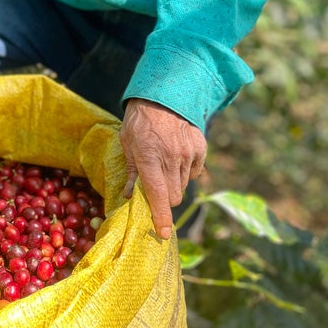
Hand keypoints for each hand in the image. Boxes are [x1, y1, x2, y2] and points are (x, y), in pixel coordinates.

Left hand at [121, 99, 206, 239]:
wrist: (164, 94)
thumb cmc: (139, 121)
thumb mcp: (127, 144)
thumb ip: (132, 172)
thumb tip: (131, 196)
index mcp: (150, 159)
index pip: (158, 196)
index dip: (161, 217)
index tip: (164, 233)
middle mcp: (172, 158)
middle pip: (174, 196)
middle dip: (165, 198)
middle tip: (156, 186)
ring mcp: (188, 153)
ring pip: (184, 185)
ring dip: (174, 183)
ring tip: (165, 165)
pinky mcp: (200, 148)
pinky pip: (194, 171)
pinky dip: (186, 171)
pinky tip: (177, 157)